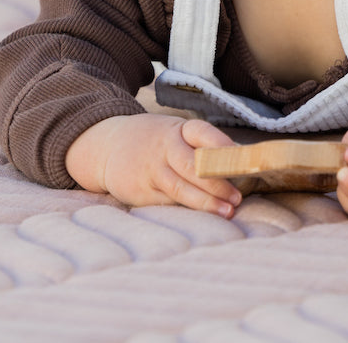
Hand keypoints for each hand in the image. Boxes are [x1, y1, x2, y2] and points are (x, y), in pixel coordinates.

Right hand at [65, 113, 241, 216]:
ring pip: (181, 188)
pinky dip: (186, 211)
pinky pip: (167, 202)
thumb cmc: (155, 142)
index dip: (220, 144)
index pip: (202, 132)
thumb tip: (241, 161)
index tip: (239, 157)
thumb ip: (202, 146)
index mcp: (178, 130)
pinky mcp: (141, 191)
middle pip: (193, 166)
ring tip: (227, 212)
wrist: (106, 146)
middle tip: (237, 198)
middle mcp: (165, 148)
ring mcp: (151, 170)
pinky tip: (202, 218)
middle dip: (218, 183)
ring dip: (206, 202)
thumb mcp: (175, 133)